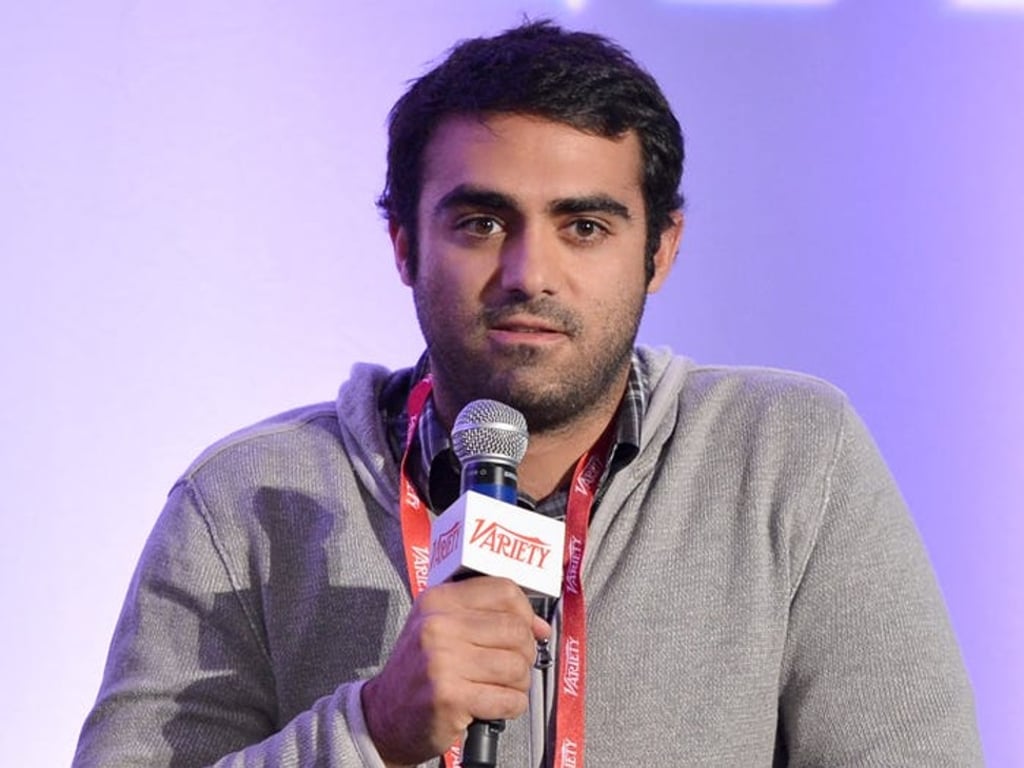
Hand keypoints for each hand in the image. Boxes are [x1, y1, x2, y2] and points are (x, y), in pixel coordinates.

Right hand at [361, 577, 550, 766]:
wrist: (384, 715)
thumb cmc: (421, 671)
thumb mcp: (441, 627)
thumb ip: (486, 617)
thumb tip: (539, 626)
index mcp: (438, 601)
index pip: (503, 591)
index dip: (526, 612)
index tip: (531, 629)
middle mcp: (437, 626)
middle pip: (515, 630)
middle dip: (525, 653)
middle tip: (511, 666)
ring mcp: (441, 662)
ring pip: (516, 666)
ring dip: (518, 683)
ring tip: (499, 687)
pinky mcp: (449, 697)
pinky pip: (508, 699)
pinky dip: (510, 706)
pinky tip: (492, 705)